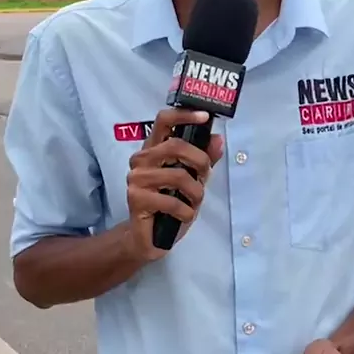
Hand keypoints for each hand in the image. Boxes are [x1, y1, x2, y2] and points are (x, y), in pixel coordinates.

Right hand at [127, 108, 222, 261]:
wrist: (149, 238)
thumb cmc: (169, 206)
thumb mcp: (192, 181)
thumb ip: (204, 160)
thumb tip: (217, 140)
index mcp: (153, 149)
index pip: (163, 120)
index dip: (184, 115)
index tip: (205, 117)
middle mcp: (141, 159)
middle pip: (175, 145)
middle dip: (200, 161)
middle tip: (205, 176)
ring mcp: (136, 179)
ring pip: (178, 175)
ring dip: (195, 192)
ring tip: (193, 202)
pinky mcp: (136, 199)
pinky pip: (172, 201)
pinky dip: (186, 211)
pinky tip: (184, 215)